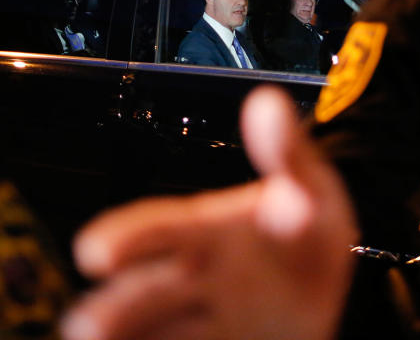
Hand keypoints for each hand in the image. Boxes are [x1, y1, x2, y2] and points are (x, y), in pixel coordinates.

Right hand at [60, 85, 357, 339]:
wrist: (335, 292)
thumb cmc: (309, 234)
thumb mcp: (310, 190)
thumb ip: (288, 156)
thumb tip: (268, 103)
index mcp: (207, 229)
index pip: (161, 230)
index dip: (128, 238)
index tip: (93, 251)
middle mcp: (195, 276)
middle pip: (148, 293)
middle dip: (117, 309)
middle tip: (84, 326)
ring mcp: (207, 320)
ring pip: (160, 331)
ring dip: (125, 336)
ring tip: (89, 338)